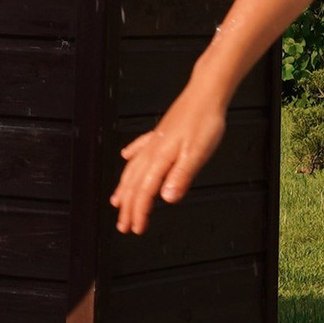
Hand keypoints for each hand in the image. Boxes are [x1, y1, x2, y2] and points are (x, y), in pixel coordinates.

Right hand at [113, 80, 231, 237]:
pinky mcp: (160, 133)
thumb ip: (181, 176)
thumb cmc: (204, 121)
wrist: (207, 94)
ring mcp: (155, 141)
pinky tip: (125, 156)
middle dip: (127, 207)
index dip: (139, 213)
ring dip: (124, 188)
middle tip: (123, 225)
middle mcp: (153, 151)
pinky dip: (131, 155)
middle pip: (134, 184)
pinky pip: (139, 148)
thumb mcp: (197, 153)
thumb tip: (167, 199)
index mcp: (160, 159)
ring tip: (116, 201)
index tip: (136, 229)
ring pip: (133, 169)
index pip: (144, 192)